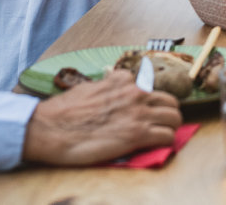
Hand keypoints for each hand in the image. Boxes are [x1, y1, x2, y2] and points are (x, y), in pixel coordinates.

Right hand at [22, 70, 181, 166]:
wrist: (50, 128)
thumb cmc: (63, 110)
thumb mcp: (88, 86)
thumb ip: (106, 85)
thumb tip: (112, 83)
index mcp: (123, 80)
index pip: (150, 85)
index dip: (148, 100)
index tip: (145, 109)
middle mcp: (136, 93)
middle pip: (170, 100)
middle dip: (167, 112)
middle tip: (159, 124)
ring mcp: (139, 113)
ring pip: (175, 117)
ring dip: (170, 127)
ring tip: (161, 135)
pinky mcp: (138, 134)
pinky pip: (167, 136)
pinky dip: (165, 141)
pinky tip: (156, 145)